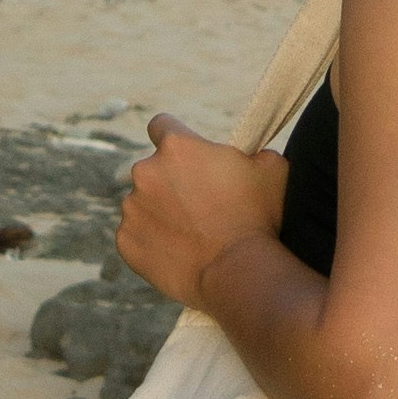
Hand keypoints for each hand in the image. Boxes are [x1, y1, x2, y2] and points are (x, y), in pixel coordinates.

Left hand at [119, 116, 287, 304]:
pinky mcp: (125, 241)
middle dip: (171, 183)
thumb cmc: (258, 218)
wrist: (237, 272)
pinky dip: (152, 242)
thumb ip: (254, 153)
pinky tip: (178, 254)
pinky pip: (135, 236)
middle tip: (200, 206)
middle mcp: (145, 172)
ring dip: (160, 213)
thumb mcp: (272, 169)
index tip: (186, 156)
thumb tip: (252, 157)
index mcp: (177, 147)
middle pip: (153, 170)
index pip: (162, 126)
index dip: (175, 138)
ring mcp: (132, 208)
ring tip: (191, 236)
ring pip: (142, 204)